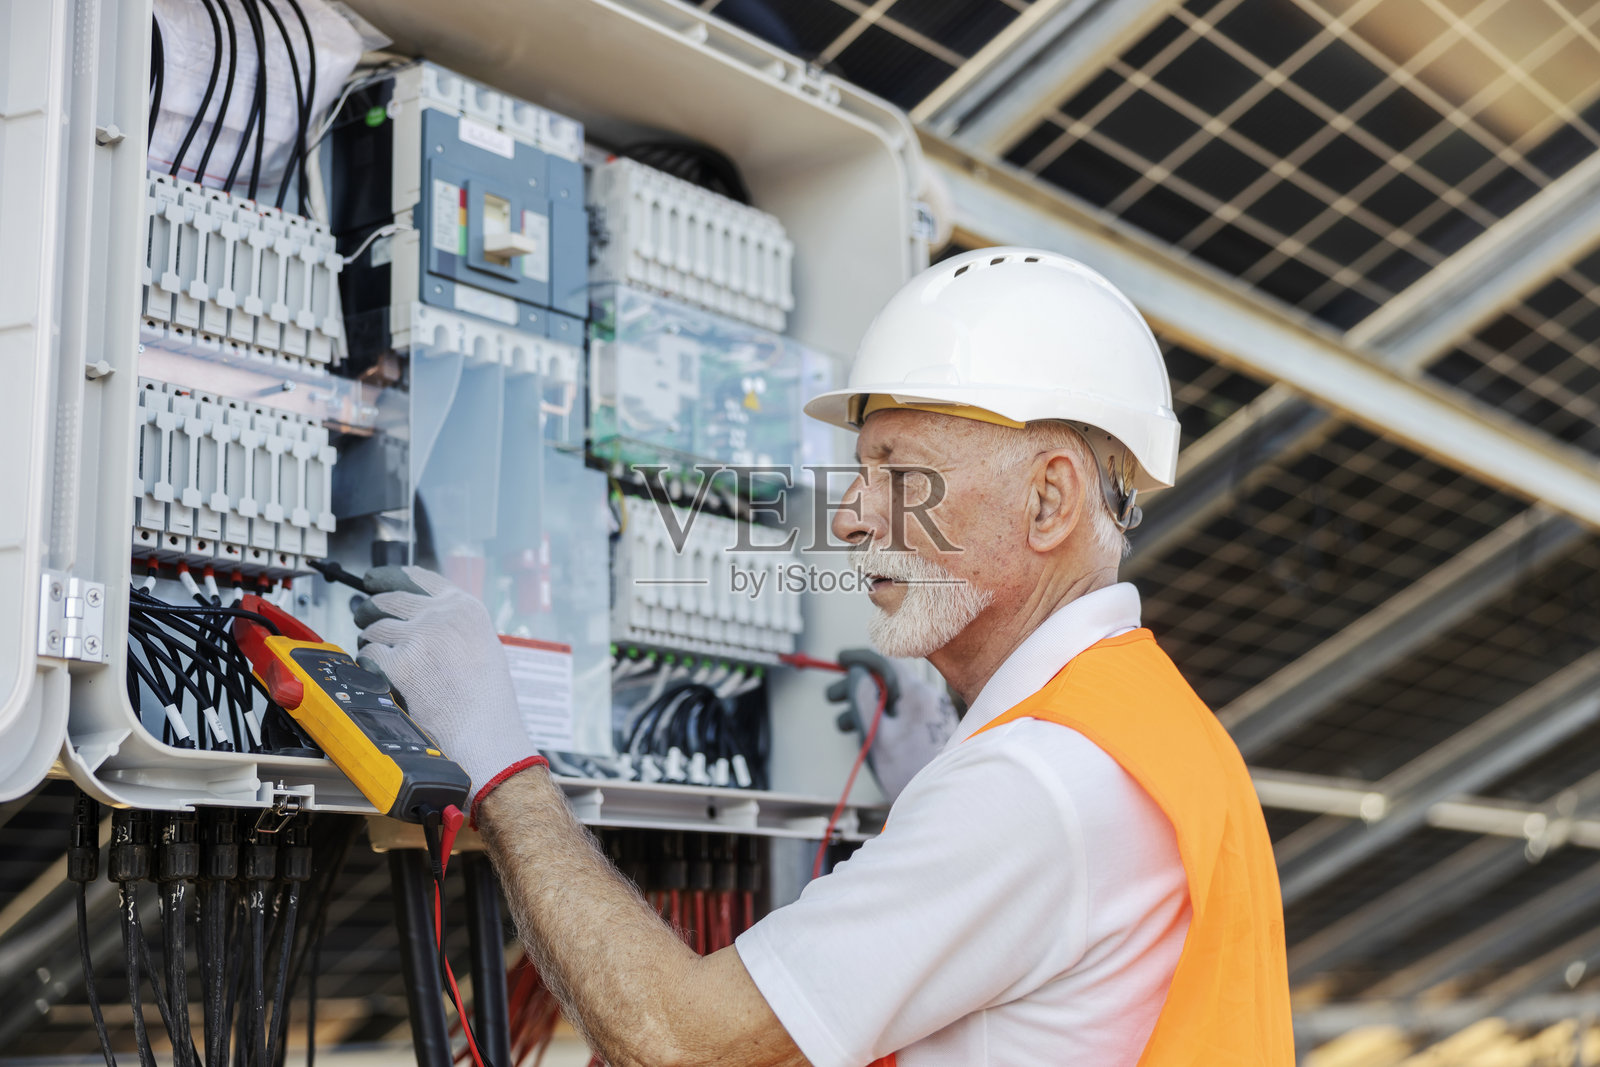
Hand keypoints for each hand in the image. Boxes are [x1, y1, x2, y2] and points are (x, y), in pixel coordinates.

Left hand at [352, 565, 544, 819]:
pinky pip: (368, 656)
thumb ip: (451, 624)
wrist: (485, 733)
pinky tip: (376, 675)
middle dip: (370, 608)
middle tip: (362, 615)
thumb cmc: (487, 699)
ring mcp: (419, 638)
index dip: (389, 577)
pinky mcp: (399, 665)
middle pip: (388, 600)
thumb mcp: (480, 644)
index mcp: (465, 607)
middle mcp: (441, 616)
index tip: (373, 580)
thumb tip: (414, 617)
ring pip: (374, 628)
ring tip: (375, 651)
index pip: (418, 578)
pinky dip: (367, 665)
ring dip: (369, 639)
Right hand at [827, 650, 958, 802]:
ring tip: (844, 725)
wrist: (937, 803)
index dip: (859, 659)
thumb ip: (863, 699)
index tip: (839, 659)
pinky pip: (901, 713)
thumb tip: (856, 672)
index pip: (886, 662)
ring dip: (866, 705)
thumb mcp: (875, 734)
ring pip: (893, 698)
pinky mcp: (931, 727)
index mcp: (917, 695)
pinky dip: (881, 717)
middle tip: (831, 698)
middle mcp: (929, 698)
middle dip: (857, 686)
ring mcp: (933, 713)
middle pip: (888, 681)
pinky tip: (866, 736)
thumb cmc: (905, 773)